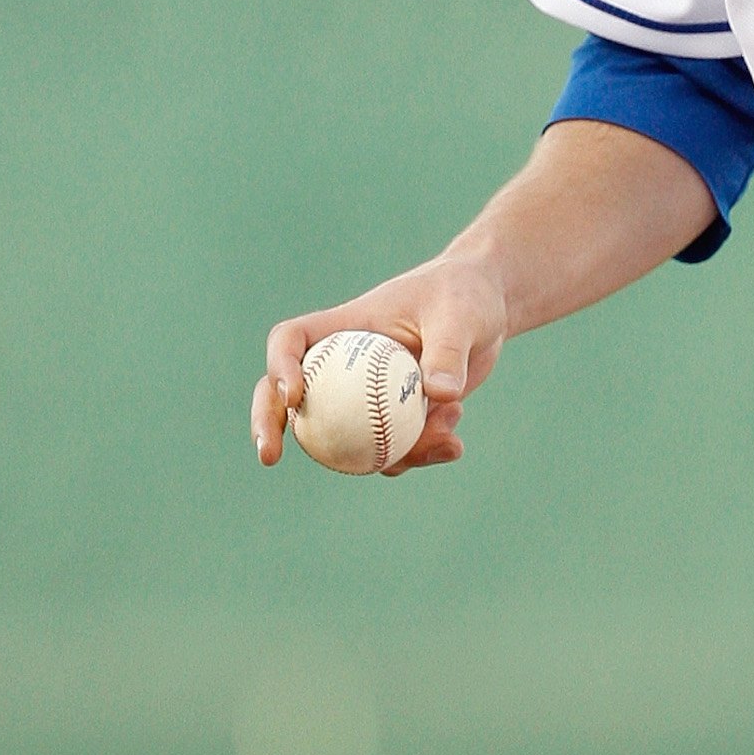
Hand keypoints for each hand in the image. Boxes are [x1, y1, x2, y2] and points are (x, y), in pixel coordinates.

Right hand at [252, 251, 508, 471]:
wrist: (485, 315)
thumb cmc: (464, 297)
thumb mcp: (459, 318)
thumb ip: (448, 353)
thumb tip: (440, 394)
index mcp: (344, 328)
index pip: (293, 340)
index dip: (279, 365)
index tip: (293, 394)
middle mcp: (343, 365)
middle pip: (287, 395)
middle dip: (269, 425)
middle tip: (268, 456)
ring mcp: (364, 398)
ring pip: (344, 438)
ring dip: (387, 454)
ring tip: (449, 430)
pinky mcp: (392, 421)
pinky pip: (390, 452)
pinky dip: (420, 454)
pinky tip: (455, 441)